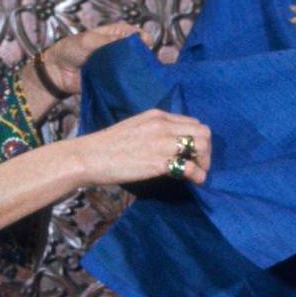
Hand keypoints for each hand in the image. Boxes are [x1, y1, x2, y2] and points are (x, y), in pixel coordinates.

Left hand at [36, 21, 138, 95]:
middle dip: (141, 57)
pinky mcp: (114, 80)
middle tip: (141, 63)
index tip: (146, 44)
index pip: (136, 34)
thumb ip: (110, 40)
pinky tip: (131, 84)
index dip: (143, 39)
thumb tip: (133, 42)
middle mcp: (119, 49)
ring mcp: (117, 66)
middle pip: (138, 52)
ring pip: (133, 68)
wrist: (57, 72)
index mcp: (115, 34)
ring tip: (136, 74)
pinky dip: (127, 83)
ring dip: (135, 71)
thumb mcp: (90, 40)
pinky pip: (124, 82)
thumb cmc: (71, 49)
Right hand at [71, 109, 211, 188]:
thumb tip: (170, 143)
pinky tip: (194, 181)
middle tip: (199, 165)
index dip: (198, 138)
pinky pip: (190, 167)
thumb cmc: (107, 145)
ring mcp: (161, 143)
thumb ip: (154, 130)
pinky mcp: (158, 163)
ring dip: (205, 162)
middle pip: (203, 133)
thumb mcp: (135, 127)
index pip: (193, 122)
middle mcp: (163, 126)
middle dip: (207, 150)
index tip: (193, 153)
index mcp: (157, 116)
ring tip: (198, 173)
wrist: (88, 156)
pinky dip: (198, 175)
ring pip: (202, 147)